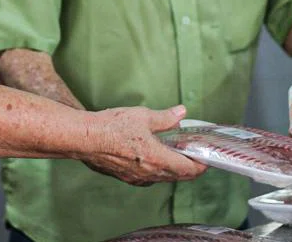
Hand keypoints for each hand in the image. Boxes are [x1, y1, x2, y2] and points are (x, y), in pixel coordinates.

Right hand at [78, 105, 206, 186]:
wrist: (84, 139)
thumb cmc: (112, 127)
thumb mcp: (144, 116)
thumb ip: (166, 118)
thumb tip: (181, 114)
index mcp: (157, 159)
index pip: (188, 169)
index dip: (201, 165)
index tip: (206, 158)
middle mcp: (149, 173)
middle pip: (178, 176)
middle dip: (189, 167)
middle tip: (194, 155)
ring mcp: (136, 178)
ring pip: (163, 178)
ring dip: (172, 169)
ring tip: (176, 154)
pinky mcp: (125, 177)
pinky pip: (148, 178)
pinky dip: (157, 169)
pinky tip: (153, 157)